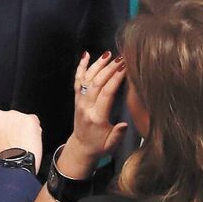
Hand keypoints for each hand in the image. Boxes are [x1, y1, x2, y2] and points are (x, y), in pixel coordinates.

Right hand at [0, 109, 41, 176]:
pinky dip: (32, 131)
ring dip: (18, 130)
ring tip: (20, 147)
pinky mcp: (30, 119)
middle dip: (5, 131)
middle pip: (1, 121)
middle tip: (8, 145)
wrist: (10, 169)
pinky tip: (30, 143)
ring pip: (17, 121)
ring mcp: (14, 116)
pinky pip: (32, 123)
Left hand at [60, 51, 126, 176]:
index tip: (125, 68)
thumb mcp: (111, 145)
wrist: (81, 147)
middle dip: (109, 68)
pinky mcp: (77, 98)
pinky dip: (81, 66)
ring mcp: (80, 101)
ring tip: (108, 54)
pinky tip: (86, 55)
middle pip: (97, 83)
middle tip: (121, 58)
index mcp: (97, 117)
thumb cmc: (99, 146)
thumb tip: (124, 124)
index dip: (115, 79)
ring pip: (87, 79)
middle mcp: (86, 106)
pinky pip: (77, 80)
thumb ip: (117, 134)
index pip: (106, 94)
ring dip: (97, 65)